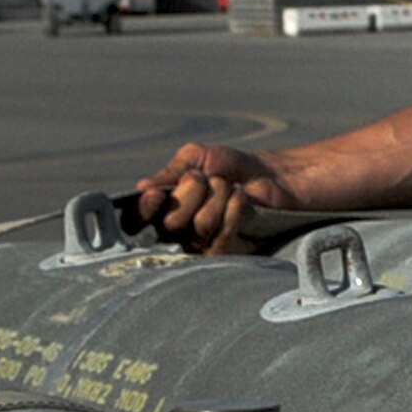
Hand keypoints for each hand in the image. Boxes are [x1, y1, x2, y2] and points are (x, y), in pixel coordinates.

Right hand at [134, 143, 298, 253]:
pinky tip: (240, 198)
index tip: (157, 194)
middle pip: (168, 225)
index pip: (136, 222)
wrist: (275, 174)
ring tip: (229, 185)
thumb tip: (142, 188)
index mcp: (163, 209)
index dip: (142, 211)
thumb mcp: (197, 158)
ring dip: (215, 199)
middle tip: (206, 178)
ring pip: (196, 231)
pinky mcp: (231, 253)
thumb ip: (170, 172)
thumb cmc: (232, 166)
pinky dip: (230, 215)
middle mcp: (179, 233)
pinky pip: (221, 244)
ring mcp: (204, 245)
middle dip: (190, 193)